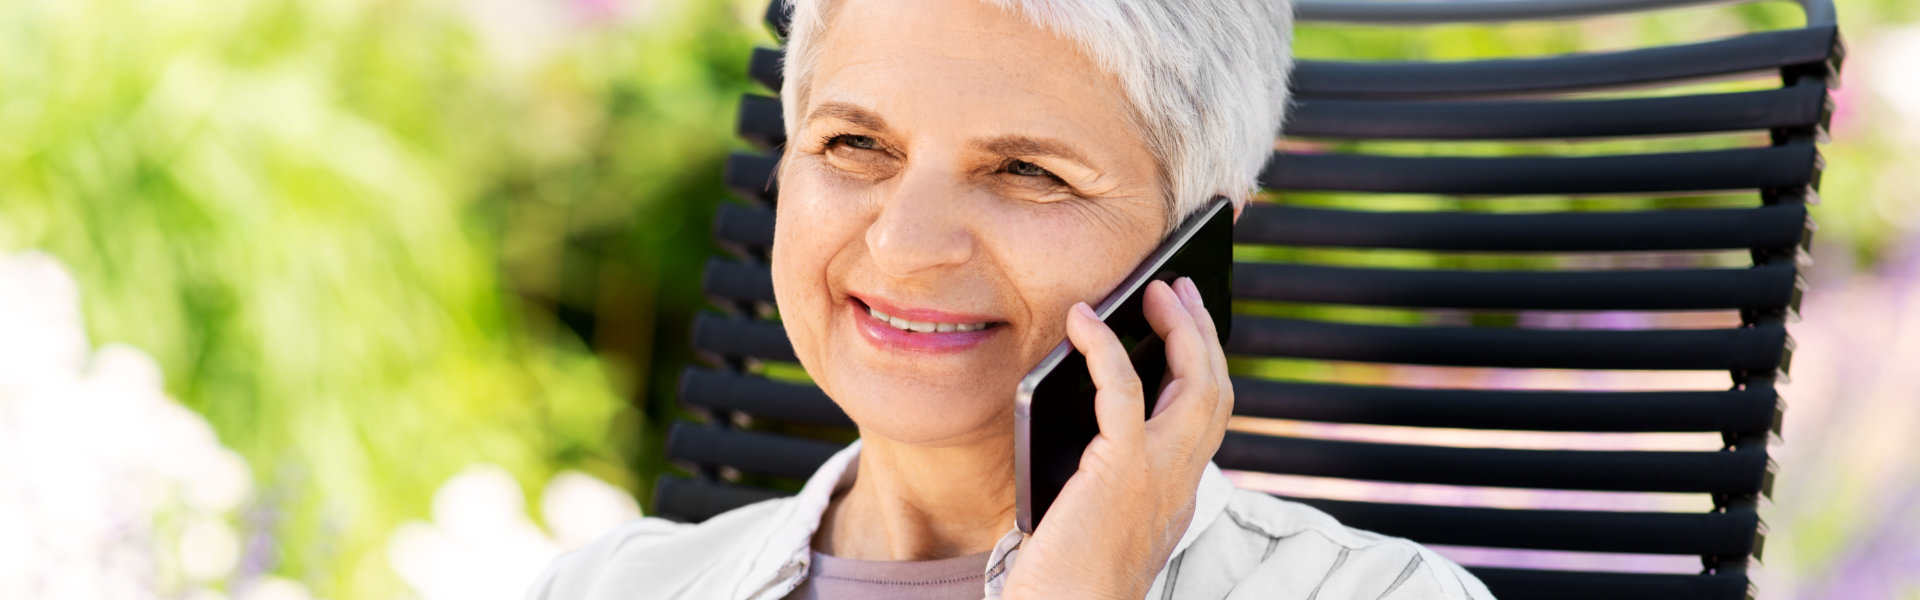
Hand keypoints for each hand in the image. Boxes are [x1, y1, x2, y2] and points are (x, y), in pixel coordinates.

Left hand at [1002, 277, 1234, 599]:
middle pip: (1215, 393)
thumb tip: (1086, 433)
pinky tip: (1083, 320)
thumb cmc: (1067, 586)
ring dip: (1181, 328)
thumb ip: (1105, 480)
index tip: (1191, 332)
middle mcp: (1180, 486)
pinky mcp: (1121, 470)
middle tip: (1180, 292)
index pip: (1207, 423)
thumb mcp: (1098, 523)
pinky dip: (1105, 346)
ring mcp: (1158, 476)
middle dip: (1203, 334)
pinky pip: (1119, 388)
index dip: (1205, 371)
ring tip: (1156, 290)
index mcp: (1176, 500)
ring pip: (1196, 382)